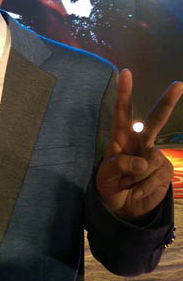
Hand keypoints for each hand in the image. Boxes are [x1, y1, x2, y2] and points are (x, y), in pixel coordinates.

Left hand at [95, 69, 182, 219]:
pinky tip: (137, 191)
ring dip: (136, 177)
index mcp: (121, 137)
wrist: (122, 207)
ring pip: (150, 160)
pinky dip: (145, 187)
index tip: (126, 72)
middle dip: (167, 102)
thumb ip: (119, 165)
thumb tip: (142, 161)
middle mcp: (140, 142)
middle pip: (155, 120)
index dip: (124, 93)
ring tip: (128, 184)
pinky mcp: (164, 170)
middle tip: (178, 85)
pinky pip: (156, 176)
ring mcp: (154, 155)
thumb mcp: (105, 176)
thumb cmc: (110, 185)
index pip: (122, 112)